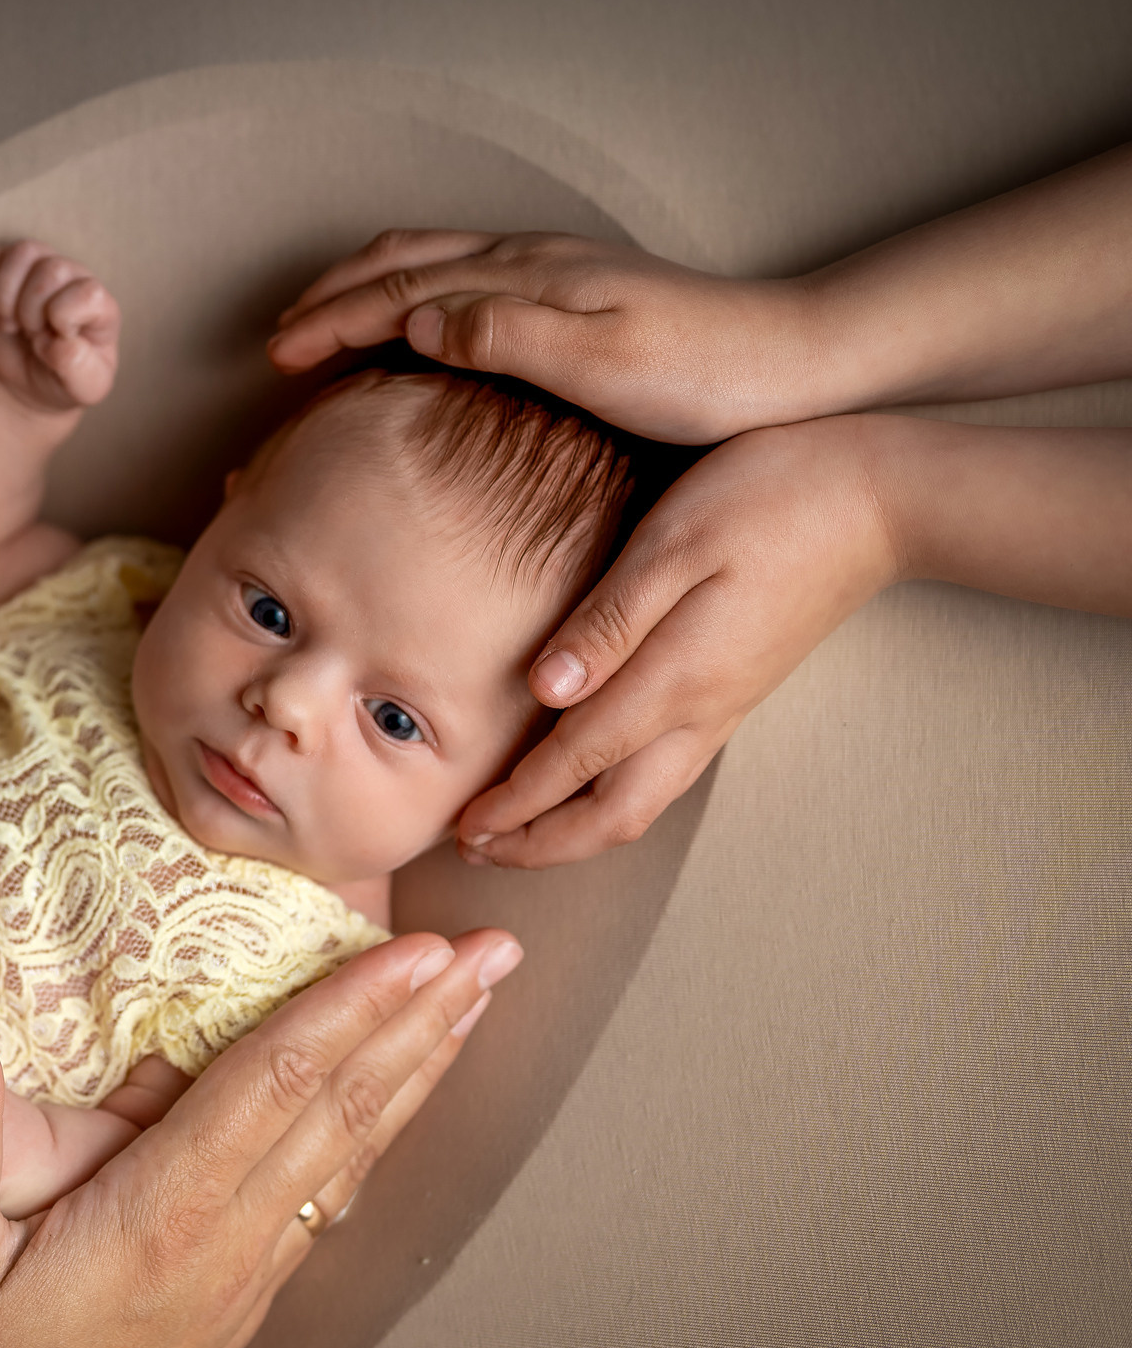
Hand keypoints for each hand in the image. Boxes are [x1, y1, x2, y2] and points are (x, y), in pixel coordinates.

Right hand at [0, 240, 120, 412]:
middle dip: (31, 311)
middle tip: (30, 335)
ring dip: (5, 295)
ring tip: (10, 324)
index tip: (55, 341)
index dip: (63, 319)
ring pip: (23, 252)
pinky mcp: (10, 269)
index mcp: (101, 307)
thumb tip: (61, 343)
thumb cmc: (62, 381)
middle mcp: (75, 279)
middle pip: (51, 270)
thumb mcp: (83, 388)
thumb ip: (80, 369)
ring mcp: (42, 268)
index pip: (88, 293)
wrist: (29, 381)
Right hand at [0, 927, 518, 1347]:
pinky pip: (323, 1204)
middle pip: (343, 1112)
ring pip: (348, 1158)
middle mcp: (221, 1250)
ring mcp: (239, 1285)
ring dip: (416, 1074)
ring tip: (470, 1010)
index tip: (417, 947)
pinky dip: (371, 1139)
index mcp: (157, 1220)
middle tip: (494, 953)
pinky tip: (389, 1115)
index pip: (276, 1085)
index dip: (351, 1005)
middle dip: (424, 1022)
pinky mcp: (234, 1311)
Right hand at [266, 230, 820, 443]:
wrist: (794, 363)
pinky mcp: (573, 297)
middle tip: (278, 337)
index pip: (399, 291)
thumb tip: (415, 323)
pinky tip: (412, 328)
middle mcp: (533, 263)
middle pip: (404, 263)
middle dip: (333, 296)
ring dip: (366, 289)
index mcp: (527, 277)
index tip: (276, 355)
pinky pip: (463, 280)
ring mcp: (553, 275)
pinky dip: (410, 297)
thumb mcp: (600, 362)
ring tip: (323, 322)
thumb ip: (505, 336)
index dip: (331, 321)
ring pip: (431, 264)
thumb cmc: (704, 373)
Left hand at [454, 416, 899, 867]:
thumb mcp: (675, 542)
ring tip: (514, 834)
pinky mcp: (735, 694)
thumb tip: (545, 689)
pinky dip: (610, 802)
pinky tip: (582, 788)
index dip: (516, 803)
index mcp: (677, 678)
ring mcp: (723, 709)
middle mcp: (701, 711)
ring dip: (573, 831)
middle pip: (614, 816)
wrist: (880, 499)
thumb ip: (608, 621)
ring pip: (642, 804)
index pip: (577, 763)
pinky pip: (665, 776)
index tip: (465, 828)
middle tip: (475, 848)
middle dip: (541, 844)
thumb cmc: (769, 499)